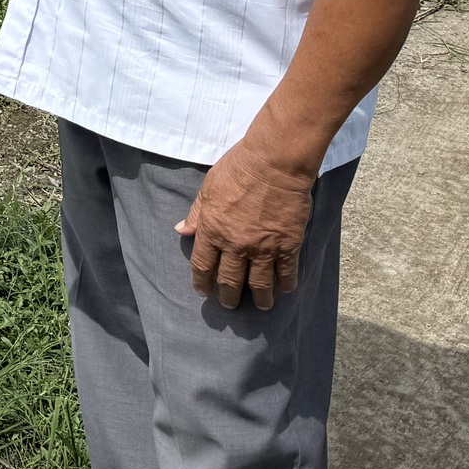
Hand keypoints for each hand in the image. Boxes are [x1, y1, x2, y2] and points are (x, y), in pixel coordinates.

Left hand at [176, 141, 313, 309]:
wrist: (274, 163)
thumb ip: (196, 213)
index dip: (202, 281)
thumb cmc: (238, 169)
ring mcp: (263, 247)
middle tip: (229, 304)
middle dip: (228, 296)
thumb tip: (181, 230)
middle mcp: (235, 244)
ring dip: (260, 298)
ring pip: (259, 284)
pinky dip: (285, 284)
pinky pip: (286, 273)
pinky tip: (284, 289)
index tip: (203, 291)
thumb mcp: (208, 188)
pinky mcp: (287, 245)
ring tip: (262, 305)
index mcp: (212, 230)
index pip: (202, 264)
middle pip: (229, 280)